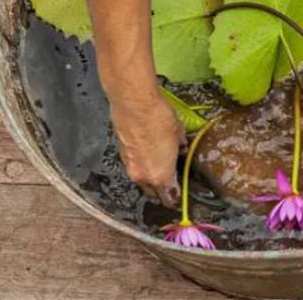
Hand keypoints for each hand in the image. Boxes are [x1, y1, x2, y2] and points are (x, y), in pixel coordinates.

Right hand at [110, 92, 185, 207]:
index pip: (169, 197)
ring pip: (142, 181)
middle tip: (169, 185)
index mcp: (161, 175)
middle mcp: (143, 176)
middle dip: (161, 191)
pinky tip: (147, 153)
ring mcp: (130, 167)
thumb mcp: (179, 134)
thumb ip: (180, 147)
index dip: (175, 198)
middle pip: (153, 193)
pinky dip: (140, 165)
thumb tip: (181, 149)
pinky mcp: (121, 155)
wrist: (135, 105)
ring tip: (158, 166)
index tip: (178, 196)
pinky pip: (134, 167)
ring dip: (149, 178)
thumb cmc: (159, 119)